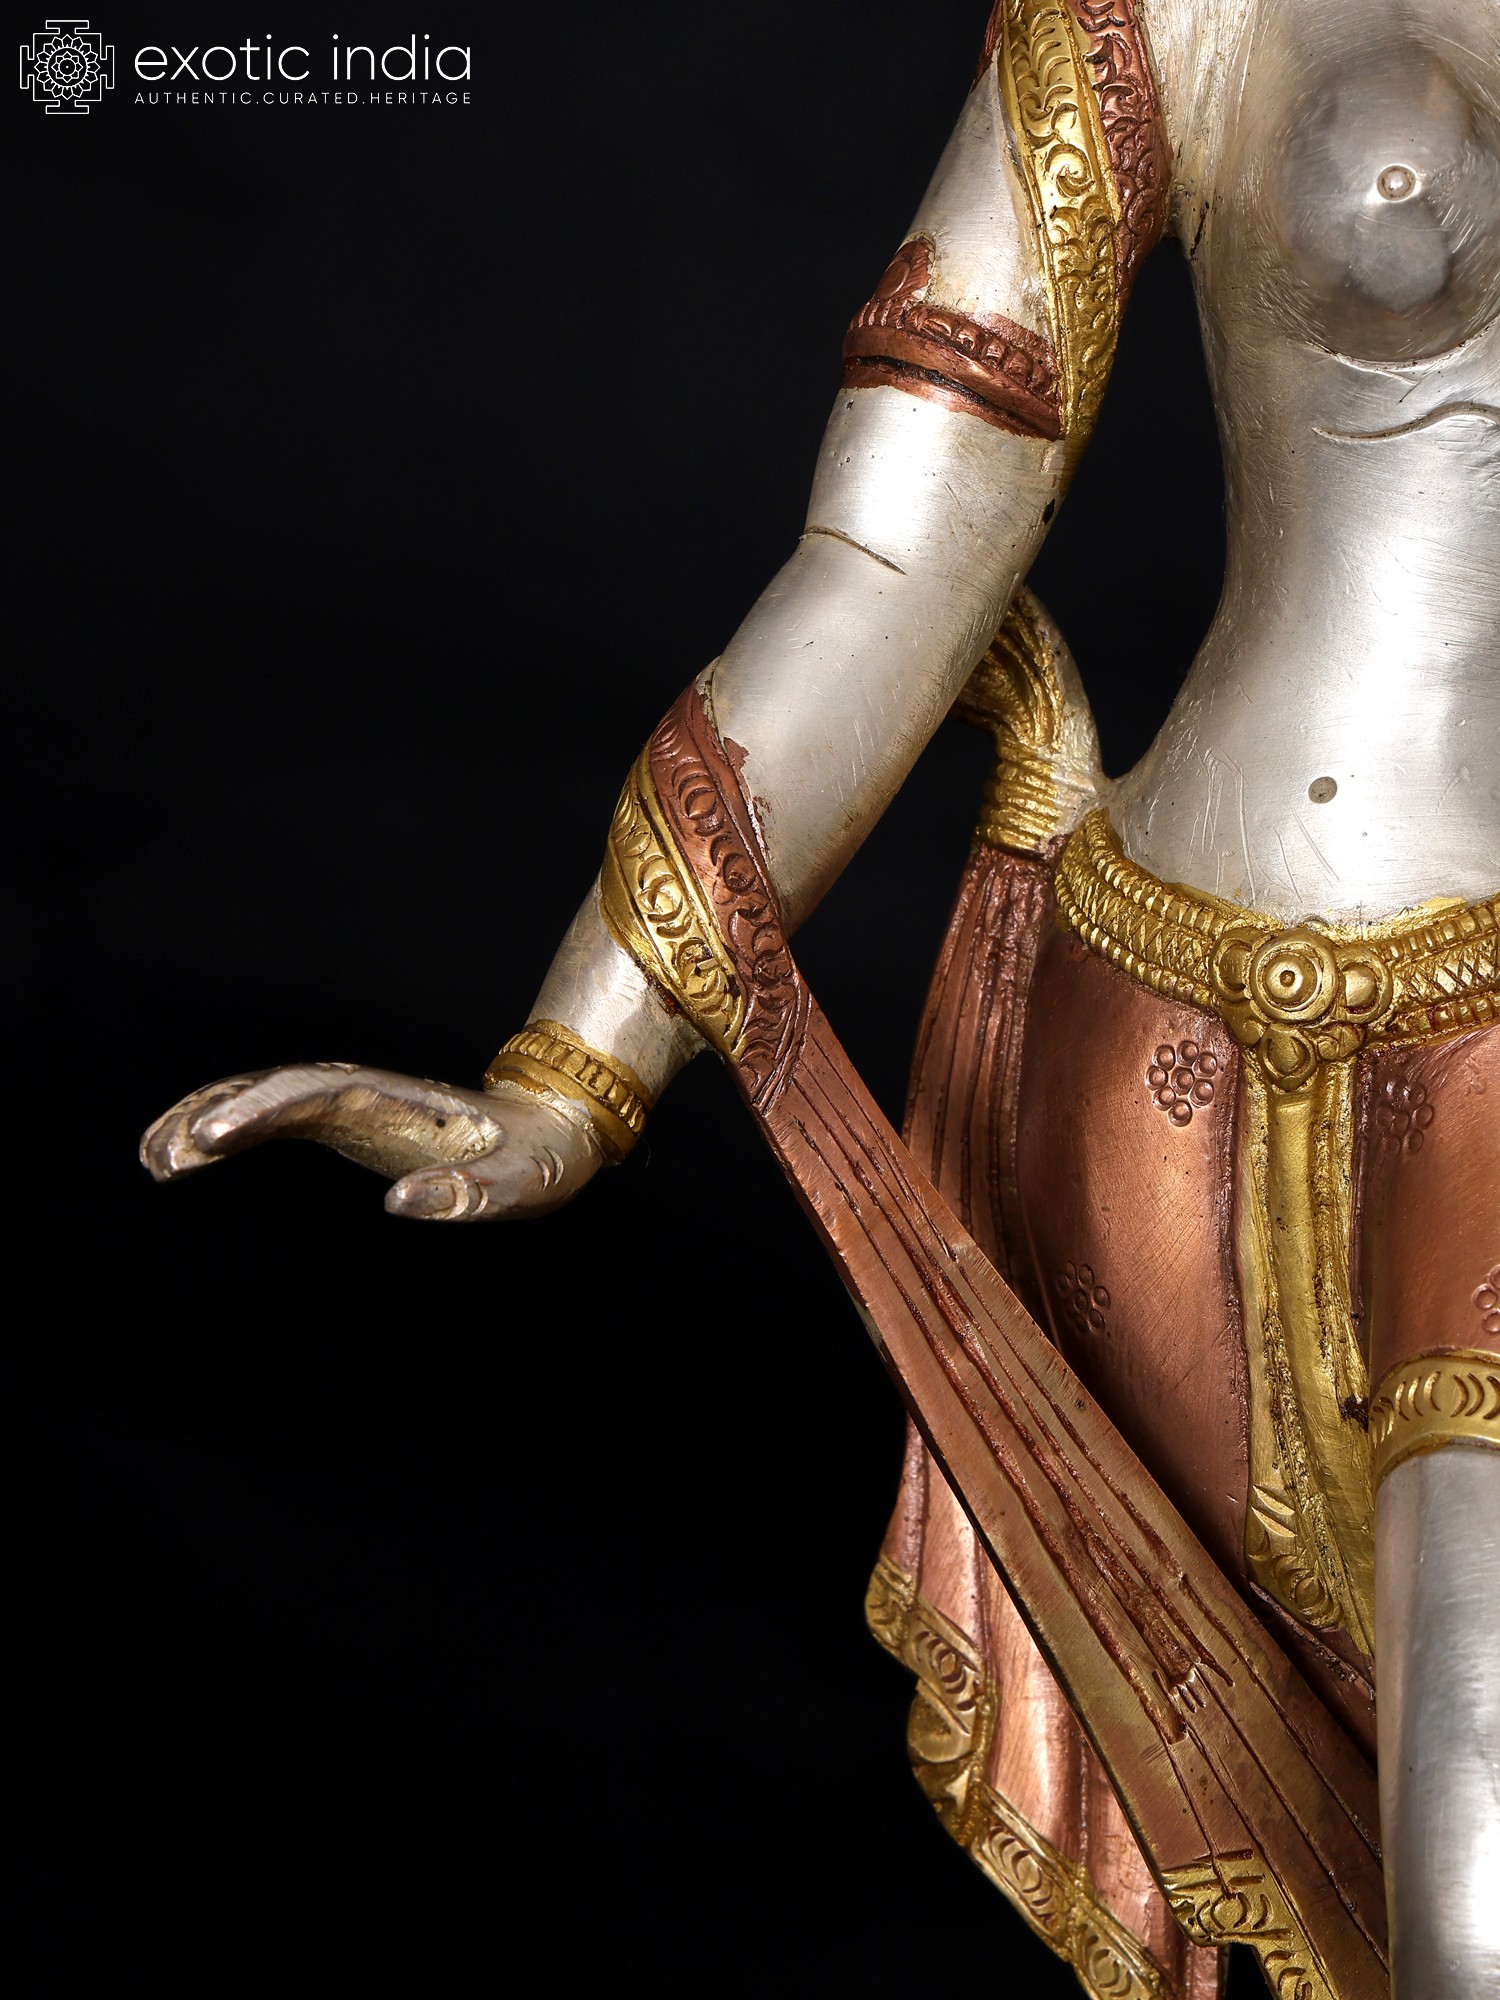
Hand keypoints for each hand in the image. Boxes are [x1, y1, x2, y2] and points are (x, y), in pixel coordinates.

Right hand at [140, 1062, 605, 1220]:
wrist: (554, 1125)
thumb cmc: (537, 1158)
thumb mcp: (519, 1184)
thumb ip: (468, 1193)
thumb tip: (402, 1205)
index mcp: (395, 1100)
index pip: (311, 1094)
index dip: (258, 1110)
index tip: (211, 1138)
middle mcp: (361, 1092)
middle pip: (269, 1090)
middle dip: (210, 1116)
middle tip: (159, 1159)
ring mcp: (349, 1103)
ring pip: (261, 1097)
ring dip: (205, 1118)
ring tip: (151, 1156)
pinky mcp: (345, 1122)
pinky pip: (273, 1117)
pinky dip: (227, 1126)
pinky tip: (188, 1152)